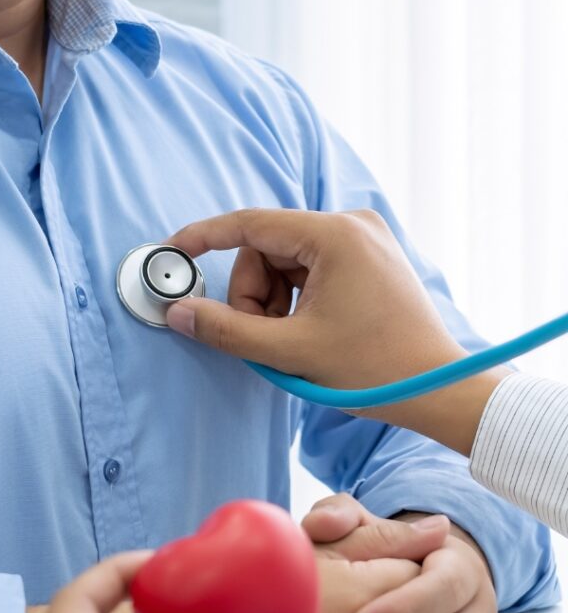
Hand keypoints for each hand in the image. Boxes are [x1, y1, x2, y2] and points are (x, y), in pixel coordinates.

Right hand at [165, 209, 463, 385]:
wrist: (439, 389)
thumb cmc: (376, 369)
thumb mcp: (290, 351)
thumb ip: (226, 330)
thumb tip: (178, 313)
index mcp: (335, 235)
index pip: (249, 223)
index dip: (204, 237)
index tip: (173, 250)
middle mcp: (351, 225)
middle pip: (265, 249)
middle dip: (252, 295)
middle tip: (262, 336)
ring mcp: (362, 239)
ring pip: (283, 262)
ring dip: (272, 302)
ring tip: (291, 340)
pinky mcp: (367, 257)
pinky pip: (307, 269)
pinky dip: (293, 300)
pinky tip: (307, 330)